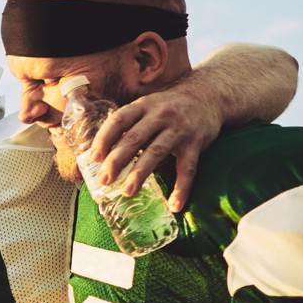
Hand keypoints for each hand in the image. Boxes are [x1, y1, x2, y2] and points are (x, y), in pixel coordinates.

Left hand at [89, 87, 224, 212]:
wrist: (208, 96)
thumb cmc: (168, 108)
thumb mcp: (147, 107)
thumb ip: (128, 127)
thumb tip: (102, 156)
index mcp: (143, 106)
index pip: (119, 120)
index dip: (104, 139)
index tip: (94, 158)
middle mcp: (160, 115)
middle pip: (134, 138)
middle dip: (117, 161)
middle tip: (105, 180)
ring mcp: (179, 129)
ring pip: (157, 152)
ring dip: (140, 173)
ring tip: (127, 192)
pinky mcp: (196, 143)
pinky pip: (188, 169)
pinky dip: (181, 188)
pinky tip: (174, 205)